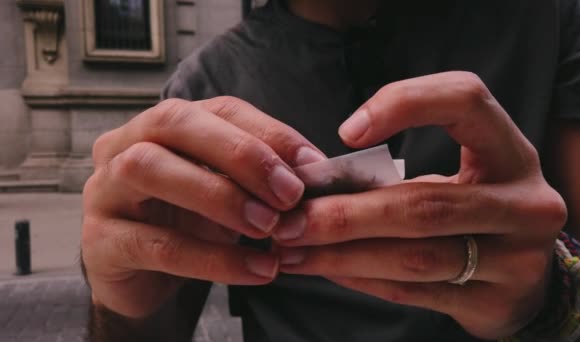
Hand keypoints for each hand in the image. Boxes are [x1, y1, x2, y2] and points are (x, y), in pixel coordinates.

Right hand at [81, 97, 324, 318]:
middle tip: (289, 193)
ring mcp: (104, 190)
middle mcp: (124, 145)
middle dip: (240, 153)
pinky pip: (157, 244)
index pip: (219, 109)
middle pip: (174, 122)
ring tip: (270, 227)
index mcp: (163, 126)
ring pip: (150, 170)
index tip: (313, 164)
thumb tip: (315, 170)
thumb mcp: (227, 191)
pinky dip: (214, 259)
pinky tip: (257, 270)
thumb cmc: (188, 222)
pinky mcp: (100, 241)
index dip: (268, 131)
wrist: (143, 277)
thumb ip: (259, 177)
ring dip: (220, 197)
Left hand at [274, 72, 566, 339]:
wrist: (527, 278)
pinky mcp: (498, 303)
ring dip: (344, 254)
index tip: (346, 132)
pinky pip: (416, 292)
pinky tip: (329, 270)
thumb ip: (399, 177)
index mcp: (511, 152)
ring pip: (416, 256)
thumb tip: (316, 186)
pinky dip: (363, 279)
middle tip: (291, 220)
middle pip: (425, 203)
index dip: (405, 104)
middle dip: (347, 214)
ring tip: (295, 250)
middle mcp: (525, 202)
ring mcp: (518, 258)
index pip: (465, 101)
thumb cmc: (474, 211)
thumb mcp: (454, 179)